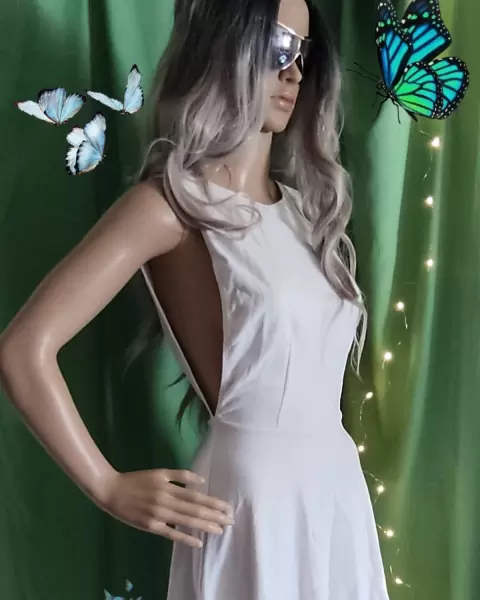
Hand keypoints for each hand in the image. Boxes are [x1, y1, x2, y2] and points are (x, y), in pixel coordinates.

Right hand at [99, 469, 234, 547]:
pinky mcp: (151, 526)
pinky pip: (171, 534)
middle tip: (231, 520)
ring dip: (205, 526)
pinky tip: (198, 542)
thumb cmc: (137, 480)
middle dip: (214, 516)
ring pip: (186, 521)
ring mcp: (159, 515)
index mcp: (169, 487)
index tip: (227, 507)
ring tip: (220, 530)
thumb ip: (180, 476)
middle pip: (195, 510)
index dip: (213, 503)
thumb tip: (201, 481)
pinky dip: (186, 538)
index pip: (197, 497)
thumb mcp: (159, 472)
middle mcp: (167, 501)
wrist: (112, 491)